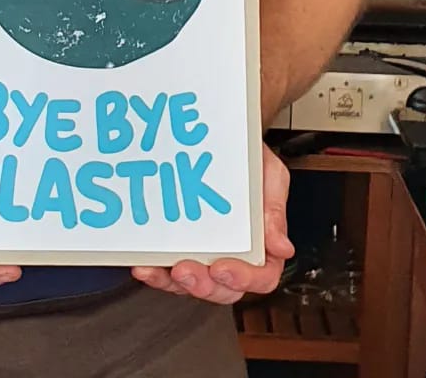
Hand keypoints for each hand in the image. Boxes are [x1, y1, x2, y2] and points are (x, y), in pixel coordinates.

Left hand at [131, 144, 292, 304]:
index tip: (223, 268)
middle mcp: (234, 256)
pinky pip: (167, 269)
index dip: (243, 278)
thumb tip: (282, 248)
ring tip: (157, 270)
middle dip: (203, 286)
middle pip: (223, 289)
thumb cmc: (250, 159)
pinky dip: (155, 272)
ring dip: (173, 283)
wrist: (222, 135)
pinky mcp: (179, 247)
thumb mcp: (270, 176)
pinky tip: (143, 264)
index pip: (262, 276)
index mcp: (263, 245)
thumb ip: (275, 210)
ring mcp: (205, 254)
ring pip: (192, 285)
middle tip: (185, 270)